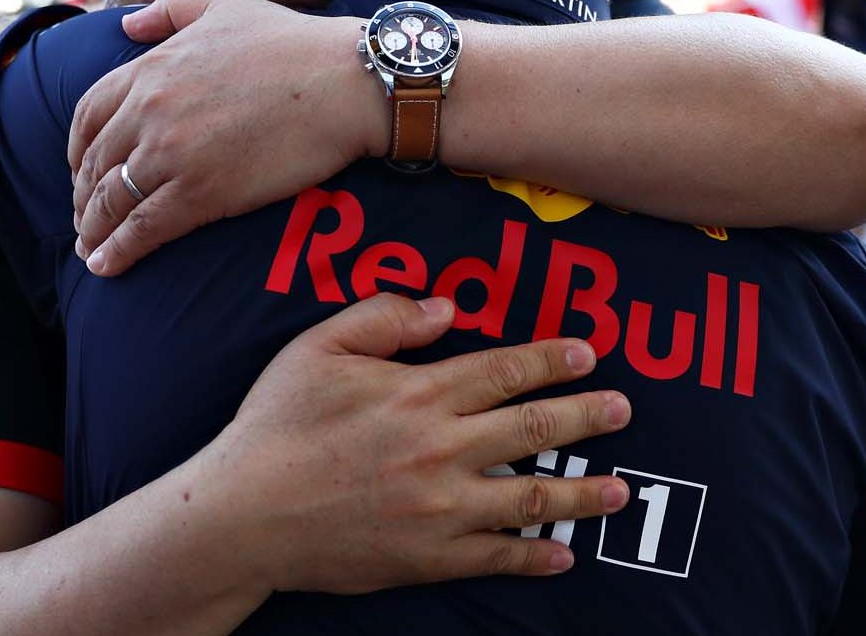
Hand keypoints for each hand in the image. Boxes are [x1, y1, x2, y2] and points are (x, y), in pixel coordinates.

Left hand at [68, 0, 376, 274]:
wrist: (341, 81)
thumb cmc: (292, 43)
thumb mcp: (222, 8)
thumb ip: (169, 11)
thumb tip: (128, 25)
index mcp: (150, 69)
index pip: (88, 115)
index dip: (78, 148)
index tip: (82, 168)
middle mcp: (149, 111)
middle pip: (94, 162)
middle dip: (83, 195)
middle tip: (86, 216)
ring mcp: (170, 153)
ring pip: (111, 200)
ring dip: (94, 229)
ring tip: (91, 249)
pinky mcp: (199, 193)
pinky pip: (142, 229)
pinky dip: (117, 250)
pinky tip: (107, 266)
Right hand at [203, 293, 632, 593]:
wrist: (243, 516)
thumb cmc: (274, 426)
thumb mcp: (317, 348)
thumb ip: (383, 317)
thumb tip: (445, 308)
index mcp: (418, 392)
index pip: (505, 369)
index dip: (552, 359)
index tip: (588, 353)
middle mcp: (440, 448)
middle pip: (533, 426)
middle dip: (586, 416)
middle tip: (622, 410)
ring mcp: (440, 508)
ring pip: (531, 495)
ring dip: (583, 492)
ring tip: (620, 489)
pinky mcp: (429, 557)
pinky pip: (496, 556)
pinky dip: (535, 556)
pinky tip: (564, 554)